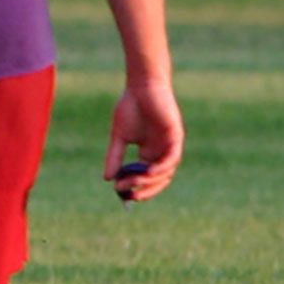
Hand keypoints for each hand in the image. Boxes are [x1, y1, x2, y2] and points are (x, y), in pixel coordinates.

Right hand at [107, 80, 183, 201]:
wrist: (141, 87)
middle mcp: (162, 152)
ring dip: (150, 180)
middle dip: (145, 190)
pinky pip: (172, 158)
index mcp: (149, 152)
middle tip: (130, 196)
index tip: (121, 194)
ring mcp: (170, 145)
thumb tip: (107, 178)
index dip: (136, 187)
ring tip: (133, 183)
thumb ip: (114, 157)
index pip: (146, 177)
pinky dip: (161, 167)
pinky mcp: (176, 137)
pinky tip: (148, 171)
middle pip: (158, 179)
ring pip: (165, 172)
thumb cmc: (130, 107)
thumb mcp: (118, 137)